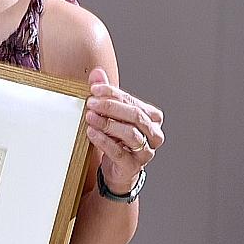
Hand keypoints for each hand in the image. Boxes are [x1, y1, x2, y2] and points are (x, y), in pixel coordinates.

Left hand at [83, 66, 163, 189]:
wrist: (117, 170)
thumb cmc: (118, 139)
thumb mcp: (112, 115)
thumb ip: (106, 94)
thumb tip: (97, 72)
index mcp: (152, 118)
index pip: (133, 101)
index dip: (113, 93)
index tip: (94, 89)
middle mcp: (154, 134)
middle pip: (135, 116)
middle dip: (111, 107)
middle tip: (91, 102)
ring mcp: (146, 152)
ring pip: (130, 134)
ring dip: (108, 123)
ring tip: (90, 117)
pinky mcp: (133, 166)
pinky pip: (119, 152)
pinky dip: (104, 141)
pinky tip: (91, 132)